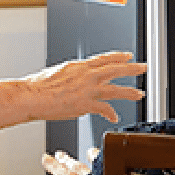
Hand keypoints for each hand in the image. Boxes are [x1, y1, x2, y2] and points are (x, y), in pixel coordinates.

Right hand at [21, 50, 145, 125]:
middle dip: (132, 68)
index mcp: (78, 66)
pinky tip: (114, 117)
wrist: (31, 96)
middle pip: (116, 69)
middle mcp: (86, 75)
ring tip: (140, 94)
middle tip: (143, 67)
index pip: (104, 59)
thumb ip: (70, 76)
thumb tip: (73, 80)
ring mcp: (88, 89)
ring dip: (130, 92)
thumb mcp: (56, 73)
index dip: (118, 57)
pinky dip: (111, 113)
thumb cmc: (37, 87)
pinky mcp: (86, 104)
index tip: (128, 56)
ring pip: (116, 89)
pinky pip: (104, 109)